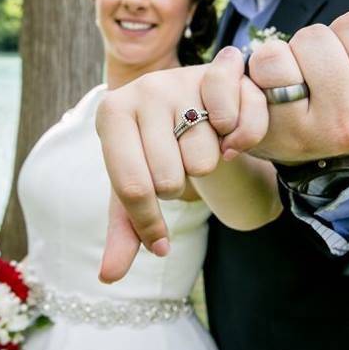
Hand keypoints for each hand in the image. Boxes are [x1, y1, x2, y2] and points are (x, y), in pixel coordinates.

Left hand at [96, 58, 267, 282]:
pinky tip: (226, 134)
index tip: (159, 243)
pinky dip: (240, 140)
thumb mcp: (134, 186)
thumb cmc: (153, 149)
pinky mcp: (224, 72)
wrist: (187, 99)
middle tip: (176, 164)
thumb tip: (108, 276)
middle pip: (170, 178)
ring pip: (206, 159)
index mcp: (111, 114)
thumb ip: (125, 230)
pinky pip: (238, 124)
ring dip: (209, 162)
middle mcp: (144, 89)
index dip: (148, 224)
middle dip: (179, 184)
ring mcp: (184, 78)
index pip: (131, 187)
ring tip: (198, 143)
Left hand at [222, 0, 348, 162]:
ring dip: (276, 58)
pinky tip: (258, 89)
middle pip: (315, 38)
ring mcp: (304, 136)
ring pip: (276, 57)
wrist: (316, 146)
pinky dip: (240, 75)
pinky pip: (242, 85)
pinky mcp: (264, 138)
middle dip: (311, 45)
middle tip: (317, 74)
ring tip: (289, 81)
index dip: (348, 34)